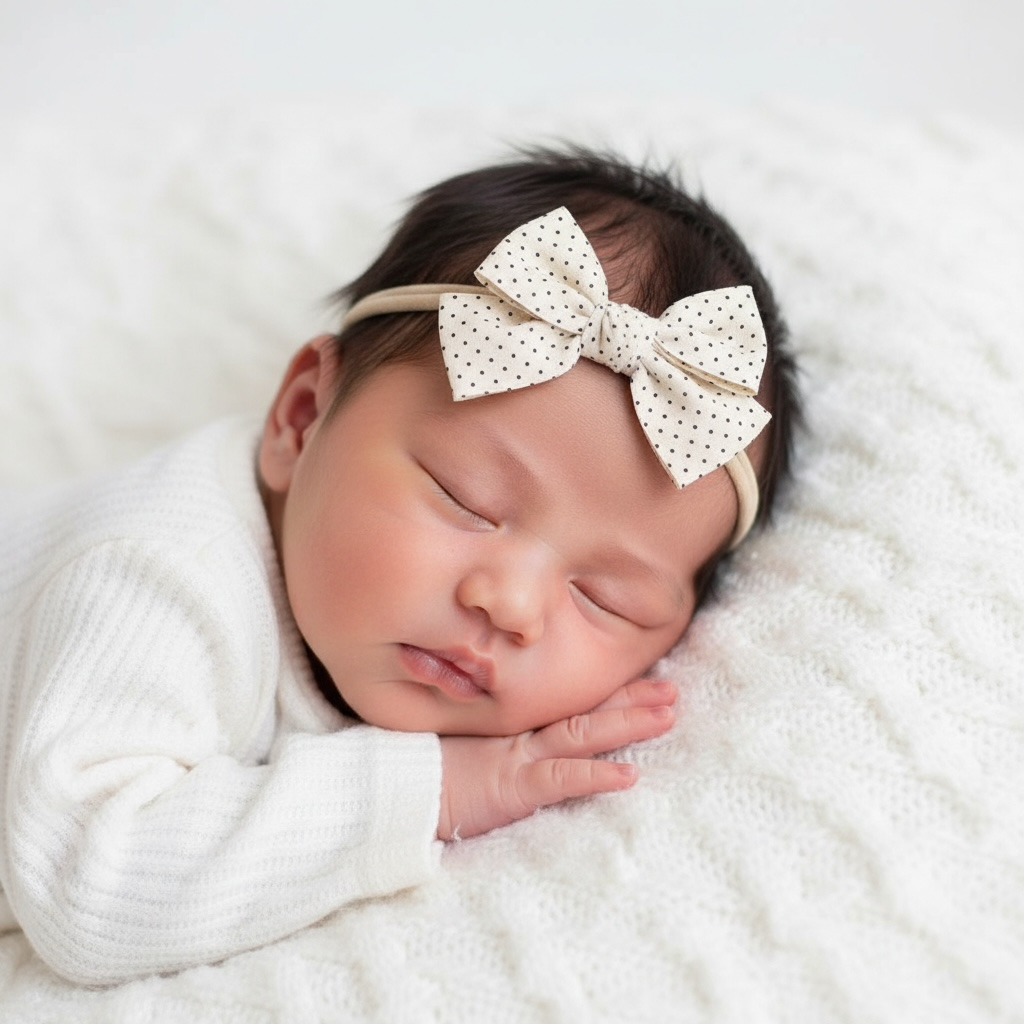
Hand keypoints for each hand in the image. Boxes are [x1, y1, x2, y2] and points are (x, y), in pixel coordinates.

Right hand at [437, 678, 675, 840]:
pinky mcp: (512, 786)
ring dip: (626, 724)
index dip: (607, 690)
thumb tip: (505, 703)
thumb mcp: (462, 737)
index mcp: (513, 722)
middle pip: (585, 710)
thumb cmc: (420, 763)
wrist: (391, 787)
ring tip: (666, 716)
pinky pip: (560, 780)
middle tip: (672, 690)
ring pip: (582, 734)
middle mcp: (521, 732)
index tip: (645, 678)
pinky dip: (595, 776)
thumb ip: (488, 723)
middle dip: (631, 699)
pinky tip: (629, 776)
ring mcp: (518, 755)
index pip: (569, 701)